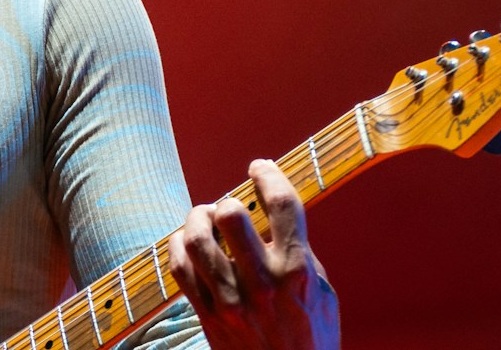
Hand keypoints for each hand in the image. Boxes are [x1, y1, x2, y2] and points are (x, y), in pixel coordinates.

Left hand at [167, 158, 339, 349]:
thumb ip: (299, 251)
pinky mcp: (208, 315)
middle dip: (228, 202)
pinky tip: (188, 242)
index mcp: (297, 270)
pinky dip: (178, 246)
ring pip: (196, 237)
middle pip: (229, 214)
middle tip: (230, 208)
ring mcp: (232, 300)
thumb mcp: (322, 292)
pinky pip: (178, 266)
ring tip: (205, 219)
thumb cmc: (312, 336)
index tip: (259, 168)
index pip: (281, 204)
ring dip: (197, 219)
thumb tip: (272, 212)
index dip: (268, 174)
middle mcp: (263, 282)